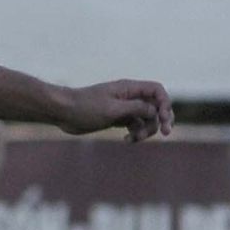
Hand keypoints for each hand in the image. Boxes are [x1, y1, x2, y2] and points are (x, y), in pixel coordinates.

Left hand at [55, 79, 172, 141]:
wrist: (62, 112)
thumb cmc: (85, 107)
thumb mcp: (113, 109)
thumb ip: (136, 108)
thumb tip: (155, 110)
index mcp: (129, 89)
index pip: (157, 91)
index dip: (165, 103)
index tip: (164, 118)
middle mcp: (129, 97)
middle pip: (155, 106)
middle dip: (162, 119)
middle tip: (167, 133)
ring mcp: (123, 108)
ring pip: (146, 119)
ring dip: (146, 130)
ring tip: (135, 139)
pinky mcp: (116, 119)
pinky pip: (134, 126)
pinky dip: (135, 134)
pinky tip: (127, 140)